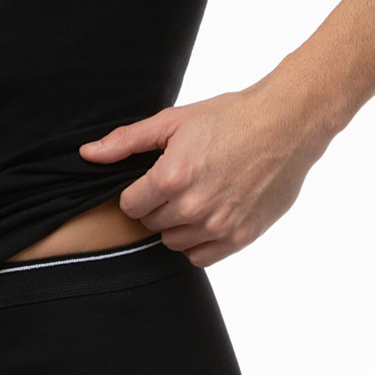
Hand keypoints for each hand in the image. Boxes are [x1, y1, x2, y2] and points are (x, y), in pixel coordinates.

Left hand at [79, 80, 332, 268]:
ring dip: (177, 225)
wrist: (286, 124)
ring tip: (195, 197)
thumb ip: (127, 140)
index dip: (137, 191)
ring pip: (173, 242)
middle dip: (156, 206)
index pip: (129, 205)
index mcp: (172, 177)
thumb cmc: (231, 117)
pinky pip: (201, 257)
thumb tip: (88, 154)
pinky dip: (199, 242)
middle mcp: (193, 207)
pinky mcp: (241, 237)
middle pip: (150, 224)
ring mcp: (219, 225)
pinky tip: (208, 216)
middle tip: (177, 184)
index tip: (152, 179)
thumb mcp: (173, 121)